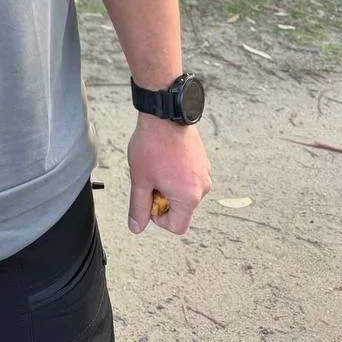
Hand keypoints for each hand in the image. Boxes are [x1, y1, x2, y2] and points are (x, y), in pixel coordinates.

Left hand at [126, 113, 211, 235]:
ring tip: (156, 166)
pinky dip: (176, 174)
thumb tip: (137, 227)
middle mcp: (202, 187)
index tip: (148, 200)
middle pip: (181, 209)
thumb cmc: (153, 144)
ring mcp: (204, 173)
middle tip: (150, 178)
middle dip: (162, 198)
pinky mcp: (202, 161)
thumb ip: (138, 207)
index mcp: (189, 197)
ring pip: (184, 192)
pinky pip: (188, 177)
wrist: (165, 115)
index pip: (176, 226)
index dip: (157, 218)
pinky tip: (164, 158)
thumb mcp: (140, 179)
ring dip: (169, 185)